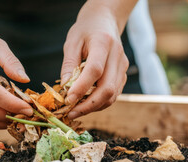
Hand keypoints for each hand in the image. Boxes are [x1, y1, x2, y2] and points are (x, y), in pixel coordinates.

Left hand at [60, 4, 130, 118]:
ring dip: (93, 107)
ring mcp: (123, 66)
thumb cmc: (86, 30)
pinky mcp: (123, 74)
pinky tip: (85, 104)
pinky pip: (114, 94)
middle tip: (70, 113)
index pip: (95, 70)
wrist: (105, 21)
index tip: (67, 99)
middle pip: (107, 88)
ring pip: (112, 95)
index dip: (81, 88)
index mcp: (103, 43)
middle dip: (88, 105)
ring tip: (75, 111)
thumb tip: (64, 89)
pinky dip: (99, 103)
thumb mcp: (72, 42)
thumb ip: (69, 65)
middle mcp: (117, 56)